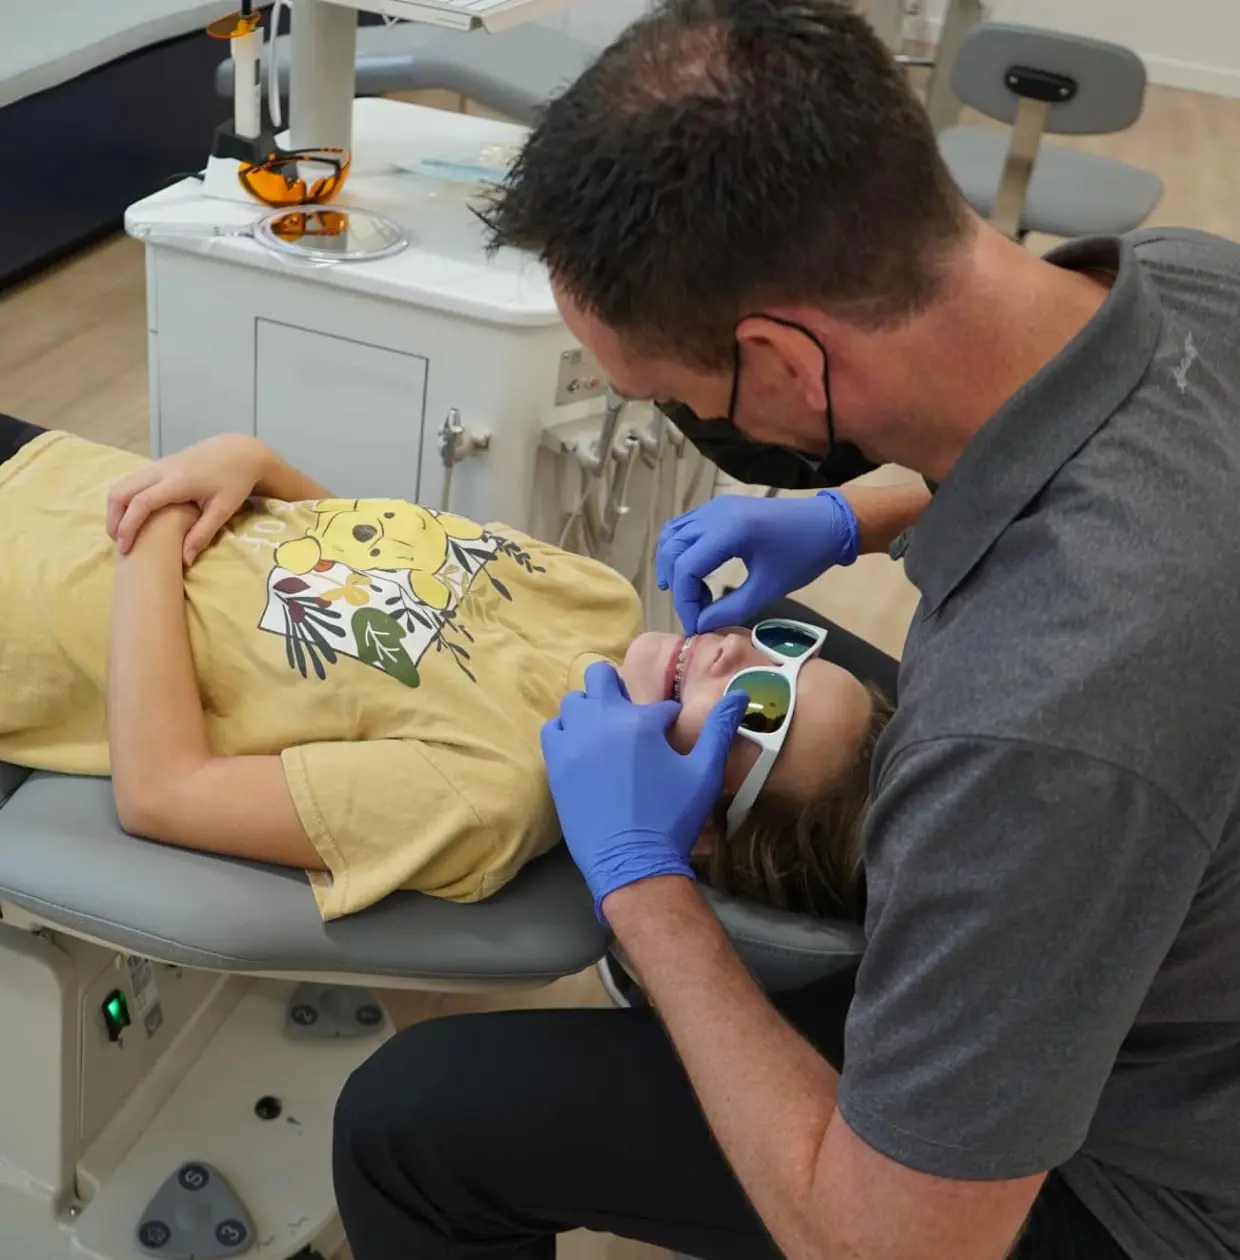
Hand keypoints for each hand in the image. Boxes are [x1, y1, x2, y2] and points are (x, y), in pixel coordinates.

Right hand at [107, 435, 269, 565]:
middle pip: (121, 492)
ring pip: (122, 485)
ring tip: (123, 535)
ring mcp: (157, 465)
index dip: (128, 527)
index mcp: (178, 481)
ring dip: (116, 510)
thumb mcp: (223, 510)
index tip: (125, 549)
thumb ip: (202, 534)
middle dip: (114, 520)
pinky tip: (132, 519)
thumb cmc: (234, 481)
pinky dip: (124, 501)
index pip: (141, 503)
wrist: (238, 452)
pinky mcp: (157, 465)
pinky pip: (131, 482)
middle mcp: (161, 470)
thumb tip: (184, 562)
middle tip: (120, 545)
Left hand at [542, 662, 747, 919]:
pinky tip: (582, 748)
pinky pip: (553, 729)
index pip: (658, 705)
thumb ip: (720, 729)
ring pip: (574, 701)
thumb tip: (741, 693)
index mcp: (640, 722)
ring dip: (590, 708)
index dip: (668, 719)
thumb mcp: (705, 773)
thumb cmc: (672, 817)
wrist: (632, 862)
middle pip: (600, 677)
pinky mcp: (556, 763)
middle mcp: (602, 721)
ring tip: (605, 732)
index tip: (670, 737)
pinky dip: (566, 731)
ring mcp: (573, 741)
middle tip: (630, 717)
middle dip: (617, 688)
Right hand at [656, 491, 859, 632]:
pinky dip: (680, 551)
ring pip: (673, 536)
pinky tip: (694, 572)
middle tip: (695, 611)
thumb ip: (730, 610)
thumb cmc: (803, 556)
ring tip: (692, 593)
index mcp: (729, 531)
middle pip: (672, 550)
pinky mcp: (718, 508)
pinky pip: (684, 527)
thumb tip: (701, 625)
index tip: (695, 625)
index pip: (686, 568)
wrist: (827, 523)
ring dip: (674, 566)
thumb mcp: (768, 589)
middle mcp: (715, 514)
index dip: (684, 601)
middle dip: (676, 585)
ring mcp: (714, 507)